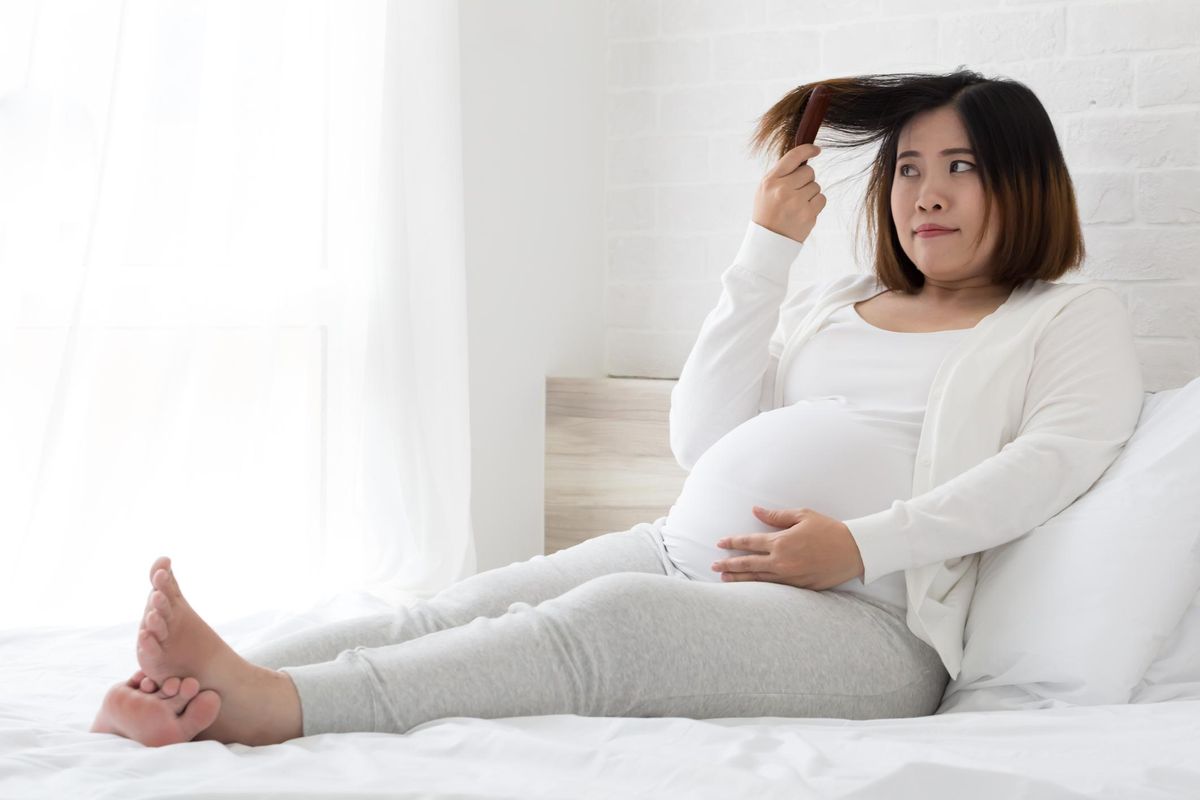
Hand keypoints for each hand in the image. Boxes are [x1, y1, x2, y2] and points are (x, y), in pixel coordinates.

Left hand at [711, 506, 864, 590]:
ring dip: (739, 579)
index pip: (749, 543)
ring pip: (758, 580)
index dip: (732, 543)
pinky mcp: (799, 588)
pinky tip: (750, 588)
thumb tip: (756, 510)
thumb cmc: (829, 530)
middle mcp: (781, 561)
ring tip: (725, 579)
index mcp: (781, 542)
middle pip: (748, 564)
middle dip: (728, 565)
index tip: (720, 543)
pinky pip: (774, 589)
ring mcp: (790, 577)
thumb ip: (776, 516)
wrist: (854, 551)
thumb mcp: (802, 516)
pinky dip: (759, 588)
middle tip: (714, 566)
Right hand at [751, 142, 825, 243]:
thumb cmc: (767, 212)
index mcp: (770, 181)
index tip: (817, 150)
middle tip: (796, 192)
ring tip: (796, 205)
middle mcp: (783, 190)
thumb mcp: (765, 190)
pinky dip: (816, 204)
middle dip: (806, 179)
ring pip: (816, 186)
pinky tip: (804, 211)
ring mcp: (796, 202)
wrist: (768, 241)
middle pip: (809, 171)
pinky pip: (822, 198)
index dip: (808, 150)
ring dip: (810, 193)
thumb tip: (804, 159)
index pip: (793, 157)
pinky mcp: (808, 214)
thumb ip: (781, 174)